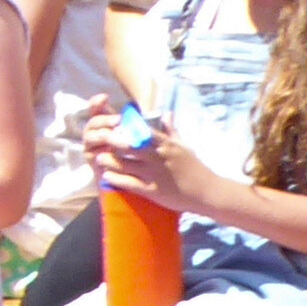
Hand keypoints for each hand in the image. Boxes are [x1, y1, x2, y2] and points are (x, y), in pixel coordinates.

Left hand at [95, 116, 217, 217]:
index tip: (113, 126)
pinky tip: (107, 176)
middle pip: (129, 146)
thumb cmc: (195, 167)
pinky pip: (129, 183)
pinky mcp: (153, 191)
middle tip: (100, 140)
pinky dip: (116, 179)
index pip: (141, 131)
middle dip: (112, 142)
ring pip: (125, 165)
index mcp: (166, 144)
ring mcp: (155, 174)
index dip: (124, 128)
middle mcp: (159, 157)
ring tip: (99, 158)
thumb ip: (171, 130)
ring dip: (109, 161)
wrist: (207, 192)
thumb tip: (166, 113)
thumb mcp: (183, 146)